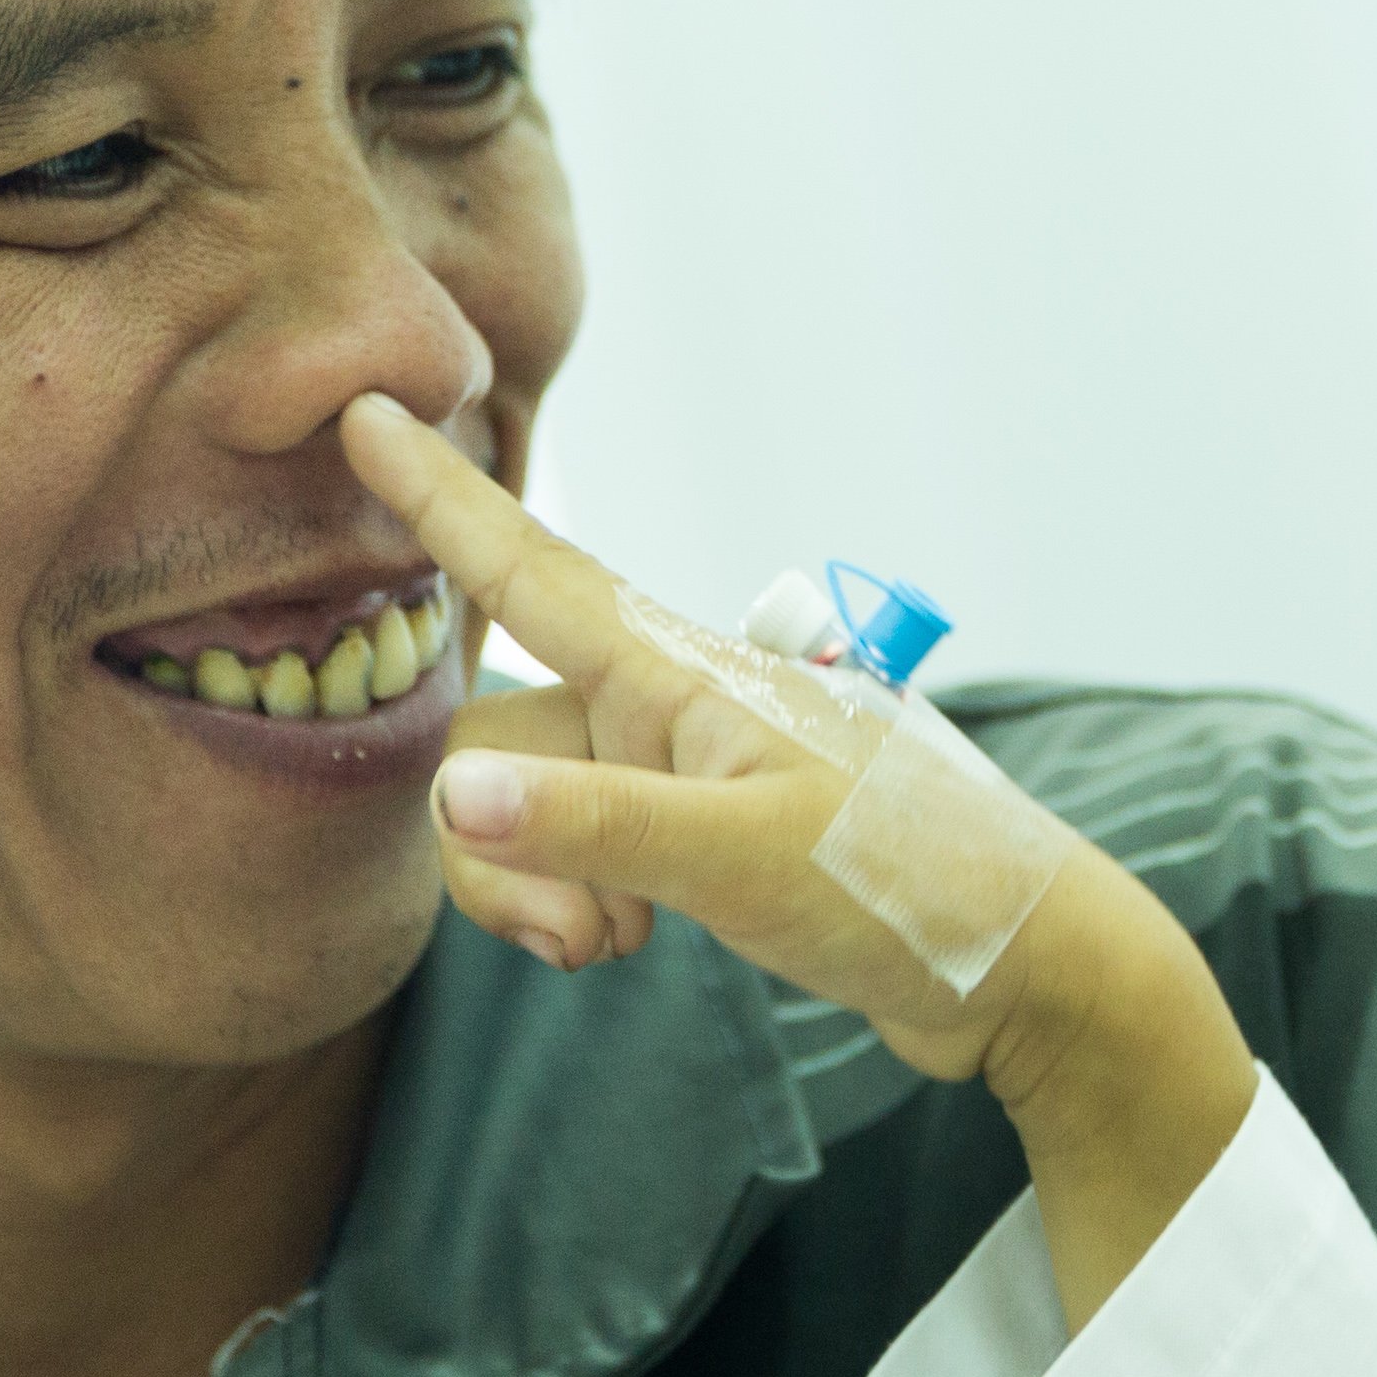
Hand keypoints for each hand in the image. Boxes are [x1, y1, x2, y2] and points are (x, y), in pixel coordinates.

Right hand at [332, 405, 1253, 1307]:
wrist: (1011, 968)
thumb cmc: (903, 884)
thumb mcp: (741, 857)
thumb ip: (592, 826)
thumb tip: (450, 794)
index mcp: (679, 673)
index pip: (531, 569)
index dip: (441, 497)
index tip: (365, 408)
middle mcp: (663, 702)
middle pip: (495, 735)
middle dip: (499, 846)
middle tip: (587, 936)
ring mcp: (670, 767)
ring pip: (518, 802)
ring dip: (540, 887)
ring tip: (621, 942)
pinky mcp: (682, 831)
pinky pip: (564, 846)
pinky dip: (572, 902)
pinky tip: (637, 941)